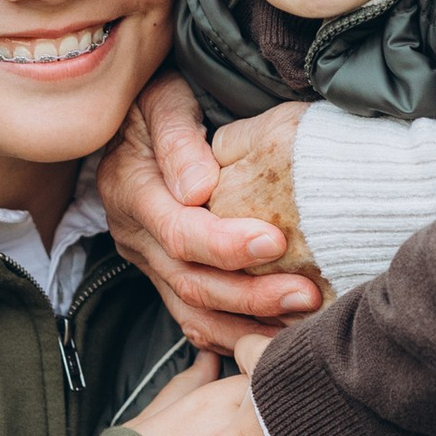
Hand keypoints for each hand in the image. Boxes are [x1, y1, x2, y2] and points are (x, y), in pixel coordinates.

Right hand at [99, 73, 323, 351]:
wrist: (138, 118)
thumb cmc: (158, 99)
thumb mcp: (162, 99)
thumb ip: (178, 139)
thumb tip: (199, 189)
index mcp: (129, 190)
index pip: (177, 232)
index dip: (225, 244)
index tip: (275, 241)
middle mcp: (134, 234)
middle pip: (190, 282)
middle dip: (251, 295)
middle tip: (306, 294)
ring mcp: (147, 261)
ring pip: (192, 313)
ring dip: (248, 326)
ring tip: (299, 325)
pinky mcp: (165, 276)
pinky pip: (195, 321)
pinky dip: (235, 334)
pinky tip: (276, 336)